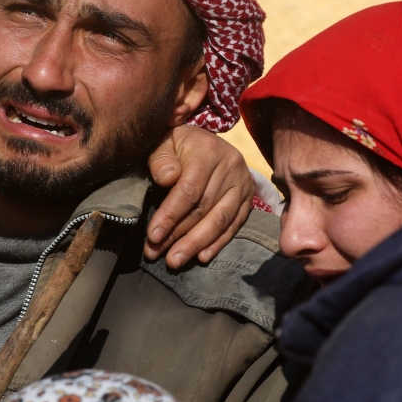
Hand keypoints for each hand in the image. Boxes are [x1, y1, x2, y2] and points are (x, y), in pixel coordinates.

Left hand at [145, 124, 254, 266]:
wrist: (205, 141)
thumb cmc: (178, 145)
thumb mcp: (164, 142)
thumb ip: (161, 158)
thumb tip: (167, 179)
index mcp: (208, 151)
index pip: (189, 190)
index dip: (170, 215)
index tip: (153, 236)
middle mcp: (230, 167)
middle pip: (203, 208)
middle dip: (179, 235)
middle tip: (158, 254)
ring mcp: (243, 183)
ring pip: (220, 220)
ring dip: (196, 244)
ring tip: (176, 260)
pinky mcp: (249, 198)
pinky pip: (234, 224)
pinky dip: (218, 242)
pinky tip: (202, 256)